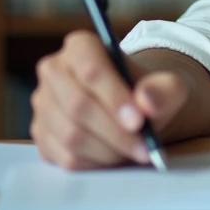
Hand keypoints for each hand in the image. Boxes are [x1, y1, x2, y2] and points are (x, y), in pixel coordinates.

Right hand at [30, 30, 188, 169]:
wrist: (134, 109)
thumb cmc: (148, 92)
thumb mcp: (168, 86)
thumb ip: (164, 90)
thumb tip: (147, 99)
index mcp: (80, 46)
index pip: (92, 70)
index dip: (114, 98)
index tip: (138, 121)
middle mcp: (54, 71)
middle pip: (78, 105)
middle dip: (114, 131)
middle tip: (143, 146)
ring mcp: (43, 104)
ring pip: (70, 134)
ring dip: (107, 150)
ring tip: (135, 152)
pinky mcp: (41, 135)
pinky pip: (64, 156)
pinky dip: (95, 163)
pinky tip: (116, 157)